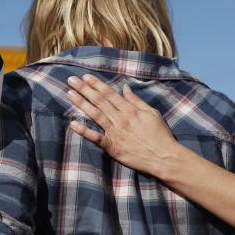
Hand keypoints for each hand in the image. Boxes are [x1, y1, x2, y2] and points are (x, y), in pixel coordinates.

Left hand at [66, 74, 182, 175]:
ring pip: (96, 115)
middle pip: (99, 101)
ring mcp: (116, 133)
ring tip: (70, 94)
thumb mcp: (152, 113)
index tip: (85, 77)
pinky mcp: (113, 147)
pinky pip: (96, 138)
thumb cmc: (160, 135)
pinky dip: (84, 131)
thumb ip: (136, 101)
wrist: (164, 157)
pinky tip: (73, 124)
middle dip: (84, 89)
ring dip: (82, 104)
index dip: (96, 84)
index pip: (109, 94)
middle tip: (71, 80)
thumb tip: (125, 88)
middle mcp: (121, 119)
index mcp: (130, 110)